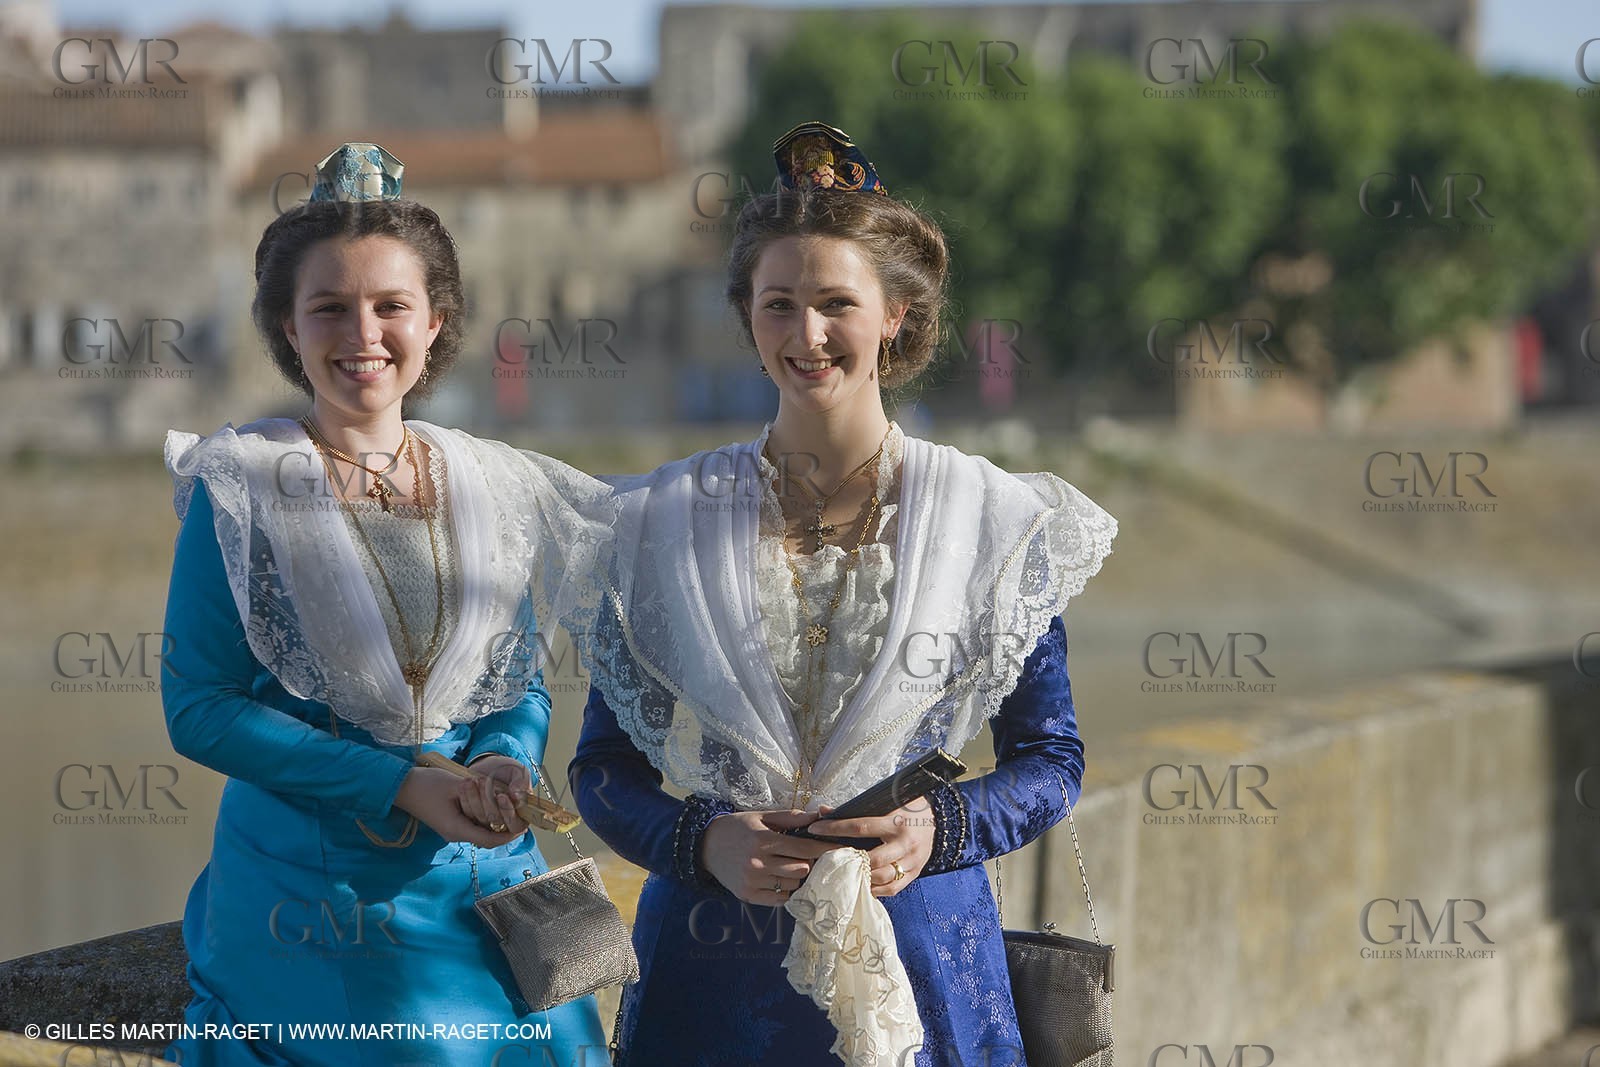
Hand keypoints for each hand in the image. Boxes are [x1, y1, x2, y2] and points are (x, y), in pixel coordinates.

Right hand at [391, 767, 524, 847]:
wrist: (401, 786)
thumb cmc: (427, 784)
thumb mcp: (456, 785)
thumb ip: (478, 793)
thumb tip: (499, 797)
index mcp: (456, 829)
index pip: (489, 840)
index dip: (508, 835)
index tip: (524, 826)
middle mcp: (455, 834)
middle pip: (486, 838)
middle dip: (504, 828)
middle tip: (520, 817)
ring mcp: (451, 829)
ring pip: (480, 831)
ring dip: (494, 821)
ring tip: (509, 810)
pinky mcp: (449, 823)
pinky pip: (472, 825)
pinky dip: (484, 817)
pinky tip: (492, 805)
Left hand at [459, 754, 532, 836]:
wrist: (488, 767)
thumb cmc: (507, 770)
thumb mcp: (518, 771)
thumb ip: (521, 782)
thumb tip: (516, 797)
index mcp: (521, 816)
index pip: (516, 825)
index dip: (508, 812)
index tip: (501, 796)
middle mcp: (505, 823)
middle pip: (496, 821)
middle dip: (488, 801)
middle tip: (482, 781)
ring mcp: (488, 822)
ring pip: (481, 818)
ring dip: (474, 799)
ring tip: (471, 780)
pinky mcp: (473, 818)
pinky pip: (468, 815)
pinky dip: (465, 800)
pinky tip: (463, 785)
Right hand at [699, 809, 840, 904]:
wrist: (706, 846)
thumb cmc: (738, 828)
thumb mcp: (762, 817)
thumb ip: (790, 817)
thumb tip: (818, 815)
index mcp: (763, 840)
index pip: (804, 848)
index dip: (825, 849)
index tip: (841, 849)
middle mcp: (757, 863)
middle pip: (801, 870)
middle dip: (810, 863)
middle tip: (810, 857)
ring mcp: (752, 882)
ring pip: (792, 885)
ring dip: (798, 877)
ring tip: (793, 866)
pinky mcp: (748, 895)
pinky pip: (779, 899)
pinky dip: (786, 891)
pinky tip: (782, 879)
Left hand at [808, 799, 934, 897]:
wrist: (938, 818)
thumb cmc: (906, 808)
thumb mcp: (885, 802)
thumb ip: (856, 808)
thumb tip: (823, 811)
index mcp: (896, 822)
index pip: (860, 827)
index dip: (835, 829)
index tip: (815, 829)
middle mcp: (905, 843)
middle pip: (871, 859)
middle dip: (847, 861)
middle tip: (826, 860)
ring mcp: (912, 861)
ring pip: (882, 877)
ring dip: (860, 878)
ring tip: (841, 875)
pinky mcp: (915, 874)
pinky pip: (892, 888)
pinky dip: (875, 890)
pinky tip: (860, 886)